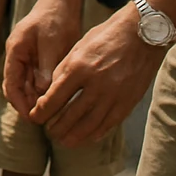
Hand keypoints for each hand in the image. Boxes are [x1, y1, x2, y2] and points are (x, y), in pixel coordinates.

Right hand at [3, 0, 81, 117]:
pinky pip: (36, 78)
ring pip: (26, 84)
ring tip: (52, 113)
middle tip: (45, 120)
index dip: (19, 103)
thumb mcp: (53, 45)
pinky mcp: (38, 56)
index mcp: (14, 50)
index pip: (10, 83)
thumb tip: (42, 93)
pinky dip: (43, 90)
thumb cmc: (56, 18)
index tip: (33, 118)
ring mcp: (27, 55)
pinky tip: (55, 99)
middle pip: (16, 86)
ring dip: (35, 98)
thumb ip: (46, 69)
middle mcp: (17, 54)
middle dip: (27, 104)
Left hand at [32, 4, 166, 145]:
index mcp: (78, 67)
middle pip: (71, 114)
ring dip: (75, 135)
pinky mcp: (128, 102)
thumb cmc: (104, 37)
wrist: (140, 35)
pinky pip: (109, 124)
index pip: (55, 97)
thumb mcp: (78, 48)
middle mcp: (95, 84)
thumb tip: (50, 91)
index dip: (42, 111)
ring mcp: (114, 95)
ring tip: (63, 141)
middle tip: (48, 133)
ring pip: (90, 124)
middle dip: (57, 127)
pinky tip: (87, 138)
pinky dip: (96, 133)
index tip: (35, 118)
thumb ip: (64, 69)